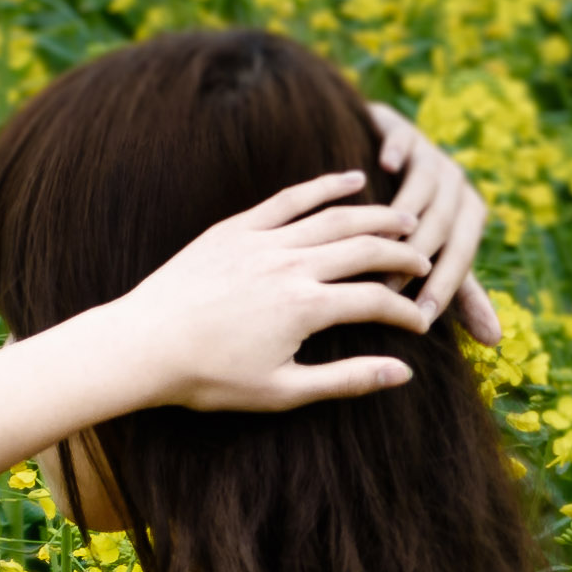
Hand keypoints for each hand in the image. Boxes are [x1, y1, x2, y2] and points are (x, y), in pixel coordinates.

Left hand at [108, 169, 445, 411]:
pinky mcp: (236, 228)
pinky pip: (290, 198)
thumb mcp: (283, 392)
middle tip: (429, 261)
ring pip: (335, 217)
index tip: (422, 322)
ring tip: (407, 217)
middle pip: (366, 248)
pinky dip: (325, 186)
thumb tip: (403, 373)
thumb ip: (347, 379)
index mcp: (305, 309)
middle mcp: (290, 266)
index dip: (407, 311)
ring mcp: (262, 241)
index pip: (376, 301)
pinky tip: (352, 179)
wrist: (142, 346)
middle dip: (405, 254)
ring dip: (377, 214)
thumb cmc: (209, 378)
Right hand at [364, 101, 497, 344]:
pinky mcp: (404, 129)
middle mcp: (458, 183)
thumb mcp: (441, 255)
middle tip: (391, 288)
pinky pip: (404, 140)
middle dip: (418, 258)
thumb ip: (463, 294)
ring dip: (403, 216)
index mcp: (471, 215)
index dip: (444, 288)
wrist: (386, 159)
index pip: (462, 255)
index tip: (420, 319)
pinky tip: (383, 168)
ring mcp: (432, 154)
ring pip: (425, 187)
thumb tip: (495, 341)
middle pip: (443, 222)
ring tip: (379, 243)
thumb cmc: (415, 223)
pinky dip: (397, 151)